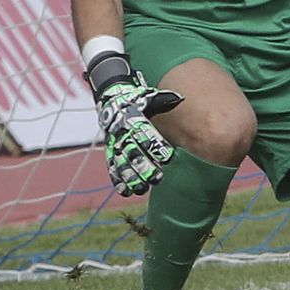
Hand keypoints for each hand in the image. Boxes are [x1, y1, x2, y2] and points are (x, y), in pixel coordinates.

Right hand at [95, 71, 181, 196]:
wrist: (114, 102)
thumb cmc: (140, 102)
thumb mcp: (150, 98)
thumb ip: (164, 100)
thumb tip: (179, 98)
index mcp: (134, 119)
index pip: (145, 133)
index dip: (156, 145)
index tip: (168, 157)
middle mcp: (123, 133)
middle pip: (133, 152)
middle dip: (144, 166)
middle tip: (157, 178)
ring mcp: (115, 144)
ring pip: (122, 163)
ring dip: (131, 177)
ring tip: (142, 189)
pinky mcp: (111, 153)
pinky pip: (113, 168)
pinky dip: (118, 180)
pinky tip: (126, 191)